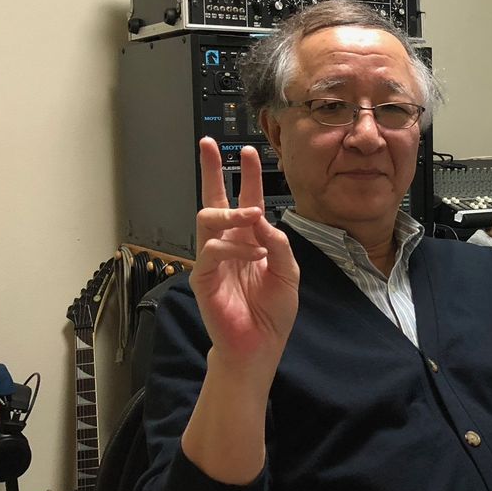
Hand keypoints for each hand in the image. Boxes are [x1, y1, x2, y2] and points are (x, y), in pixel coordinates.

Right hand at [190, 138, 299, 366]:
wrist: (260, 346)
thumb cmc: (271, 311)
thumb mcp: (288, 273)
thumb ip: (279, 244)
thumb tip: (262, 219)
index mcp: (249, 240)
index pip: (245, 200)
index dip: (246, 176)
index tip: (247, 151)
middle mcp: (228, 244)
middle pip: (213, 199)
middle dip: (211, 170)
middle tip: (208, 145)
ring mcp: (212, 258)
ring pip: (208, 218)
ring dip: (233, 213)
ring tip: (252, 215)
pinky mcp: (203, 276)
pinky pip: (212, 249)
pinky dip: (236, 247)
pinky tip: (254, 254)